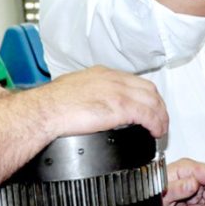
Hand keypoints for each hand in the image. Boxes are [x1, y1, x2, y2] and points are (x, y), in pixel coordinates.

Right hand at [38, 66, 168, 138]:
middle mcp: (113, 79)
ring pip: (152, 100)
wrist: (44, 111)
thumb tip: (90, 105)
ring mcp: (118, 91)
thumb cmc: (52, 104)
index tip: (148, 107)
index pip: (134, 81)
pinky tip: (155, 131)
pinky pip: (147, 114)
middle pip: (148, 89)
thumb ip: (88, 94)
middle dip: (158, 105)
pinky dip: (155, 122)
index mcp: (102, 74)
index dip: (145, 95)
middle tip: (159, 119)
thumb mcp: (73, 89)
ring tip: (160, 128)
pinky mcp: (119, 106)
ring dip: (160, 116)